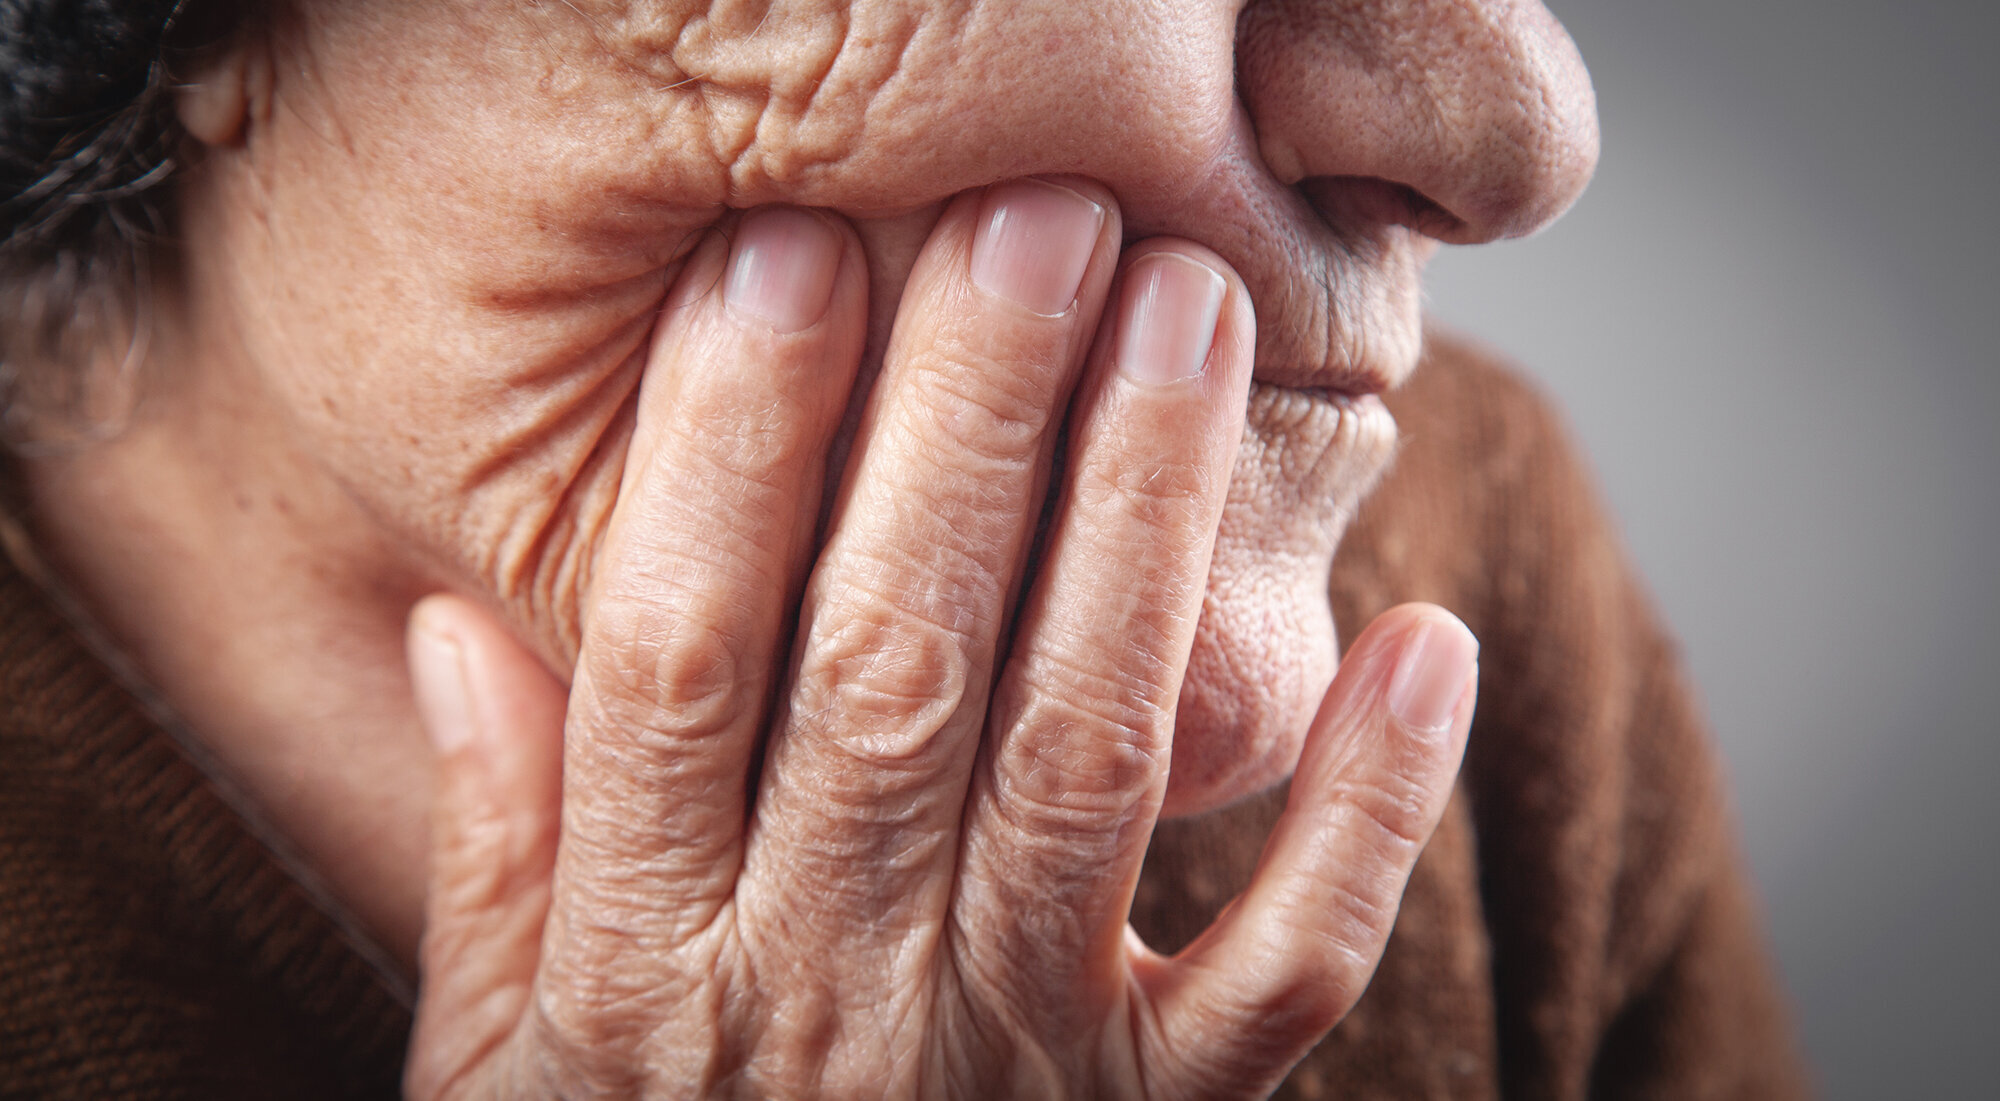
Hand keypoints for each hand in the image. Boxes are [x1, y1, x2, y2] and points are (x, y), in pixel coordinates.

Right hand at [401, 179, 1477, 1098]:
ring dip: (1145, 533)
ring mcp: (1015, 1068)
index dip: (727, 454)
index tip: (784, 265)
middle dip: (968, 431)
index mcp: (653, 973)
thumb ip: (492, 869)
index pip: (679, 662)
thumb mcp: (494, 1082)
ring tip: (1194, 331)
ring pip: (1088, 763)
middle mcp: (836, 999)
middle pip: (900, 669)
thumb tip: (456, 640)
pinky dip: (1365, 815)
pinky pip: (1284, 975)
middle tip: (1036, 225)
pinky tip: (1419, 641)